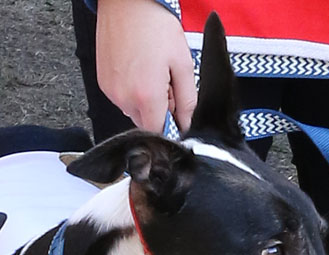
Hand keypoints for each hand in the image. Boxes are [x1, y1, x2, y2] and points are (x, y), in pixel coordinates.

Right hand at [96, 0, 196, 131]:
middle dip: (158, 110)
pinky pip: (121, 98)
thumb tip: (188, 122)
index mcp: (146, 96)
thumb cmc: (154, 25)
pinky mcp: (103, 83)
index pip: (159, 131)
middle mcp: (124, 97)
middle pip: (146, 123)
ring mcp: (111, 91)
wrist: (127, 2)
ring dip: (145, 101)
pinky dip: (131, 91)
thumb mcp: (183, 64)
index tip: (175, 111)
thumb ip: (187, 100)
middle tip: (164, 83)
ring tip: (150, 72)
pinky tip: (137, 69)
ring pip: (133, 111)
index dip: (170, 124)